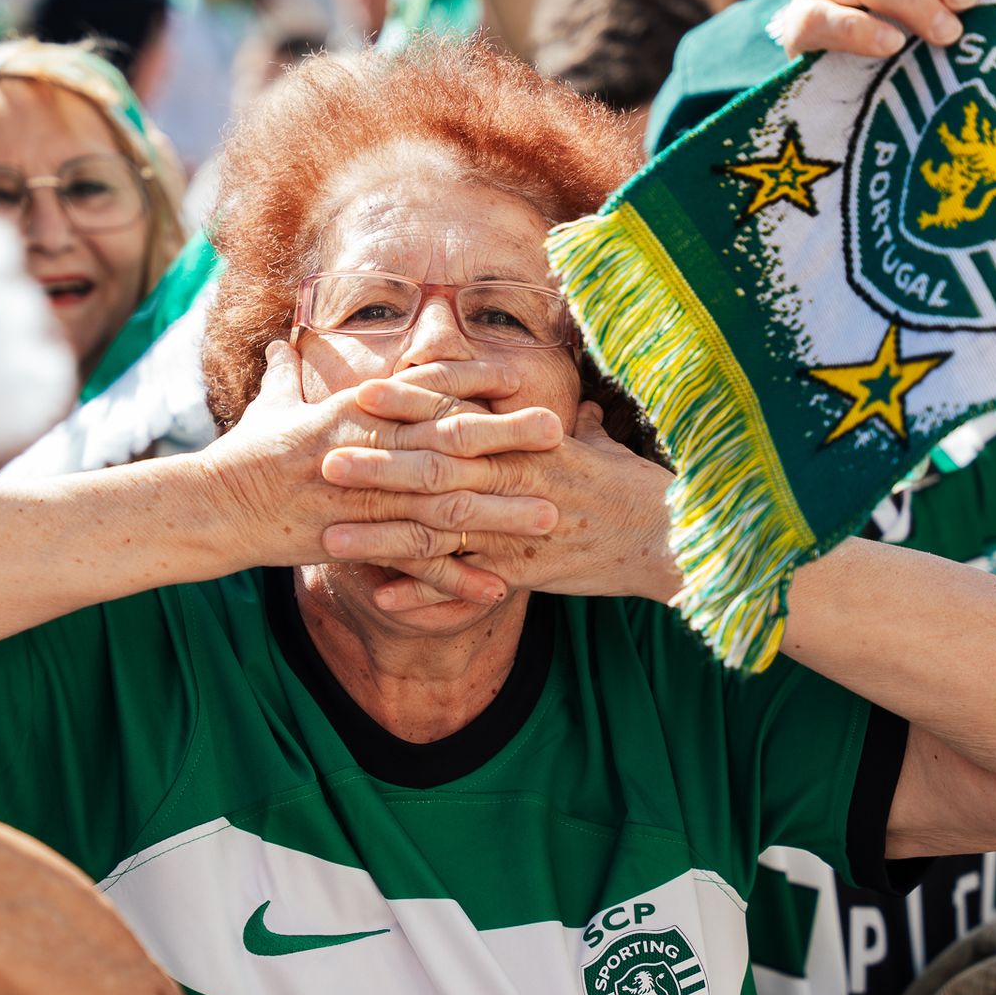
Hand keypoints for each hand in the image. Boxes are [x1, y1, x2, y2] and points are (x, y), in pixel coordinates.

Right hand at [199, 342, 563, 602]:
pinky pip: (414, 563)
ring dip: (500, 510)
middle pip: (447, 439)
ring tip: (548, 514)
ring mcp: (361, 496)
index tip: (519, 376)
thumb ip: (284, 376)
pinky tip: (496, 588)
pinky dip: (456, 578)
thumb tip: (279, 346)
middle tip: (557, 433)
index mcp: (353, 410)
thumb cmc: (240, 455)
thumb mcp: (267, 407)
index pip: (424, 388)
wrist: (209, 507)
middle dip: (506, 436)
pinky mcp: (353, 541)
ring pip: (443, 503)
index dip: (474, 382)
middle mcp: (364, 447)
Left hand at [317, 398, 680, 610]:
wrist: (673, 537)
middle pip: (435, 470)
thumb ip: (572, 428)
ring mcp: (518, 527)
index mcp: (526, 441)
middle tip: (322, 460)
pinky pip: (467, 584)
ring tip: (329, 538)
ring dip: (382, 536)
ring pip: (439, 531)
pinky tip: (383, 600)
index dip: (408, 405)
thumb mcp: (600, 447)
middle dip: (377, 466)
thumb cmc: (635, 488)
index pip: (457, 416)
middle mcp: (516, 480)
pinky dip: (426, 595)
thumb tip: (570, 409)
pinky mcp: (527, 571)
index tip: (362, 394)